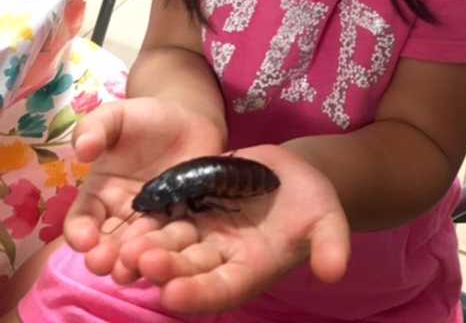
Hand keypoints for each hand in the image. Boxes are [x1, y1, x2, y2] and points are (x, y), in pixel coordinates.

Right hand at [64, 98, 226, 255]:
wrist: (189, 118)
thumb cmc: (144, 119)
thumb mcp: (116, 117)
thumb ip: (95, 127)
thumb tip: (83, 148)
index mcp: (99, 196)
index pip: (82, 221)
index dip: (80, 232)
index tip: (84, 239)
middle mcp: (124, 217)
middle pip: (110, 244)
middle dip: (105, 257)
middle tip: (105, 263)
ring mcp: (156, 222)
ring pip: (143, 249)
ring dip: (136, 262)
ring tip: (133, 268)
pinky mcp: (187, 221)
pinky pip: (179, 240)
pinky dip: (173, 252)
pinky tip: (171, 258)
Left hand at [107, 145, 349, 315]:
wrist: (295, 174)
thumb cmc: (313, 203)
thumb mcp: (327, 220)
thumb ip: (330, 245)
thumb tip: (334, 272)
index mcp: (249, 270)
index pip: (220, 289)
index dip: (198, 293)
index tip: (172, 295)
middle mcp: (219, 256)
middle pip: (188, 268)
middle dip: (164, 268)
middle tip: (140, 263)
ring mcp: (202, 229)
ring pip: (171, 241)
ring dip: (149, 244)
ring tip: (127, 244)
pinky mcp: (191, 201)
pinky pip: (168, 209)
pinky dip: (150, 212)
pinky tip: (130, 210)